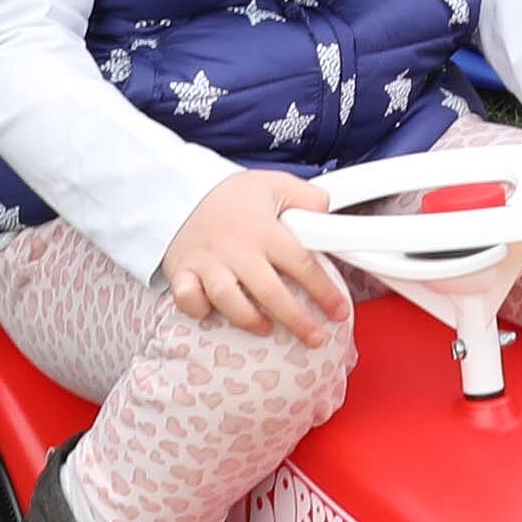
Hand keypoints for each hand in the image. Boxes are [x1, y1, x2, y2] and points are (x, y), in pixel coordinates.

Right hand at [159, 168, 347, 340]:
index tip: (339, 311)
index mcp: (264, 229)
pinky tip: (212, 313)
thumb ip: (307, 198)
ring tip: (267, 329)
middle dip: (296, 320)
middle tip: (315, 337)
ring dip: (249, 320)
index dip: (324, 291)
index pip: (301, 264)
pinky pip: (187, 298)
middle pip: (269, 291)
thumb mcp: (276, 184)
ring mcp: (208, 261)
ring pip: (228, 299)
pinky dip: (198, 309)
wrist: (184, 192)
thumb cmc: (234, 196)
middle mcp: (237, 249)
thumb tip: (328, 214)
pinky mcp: (183, 271)